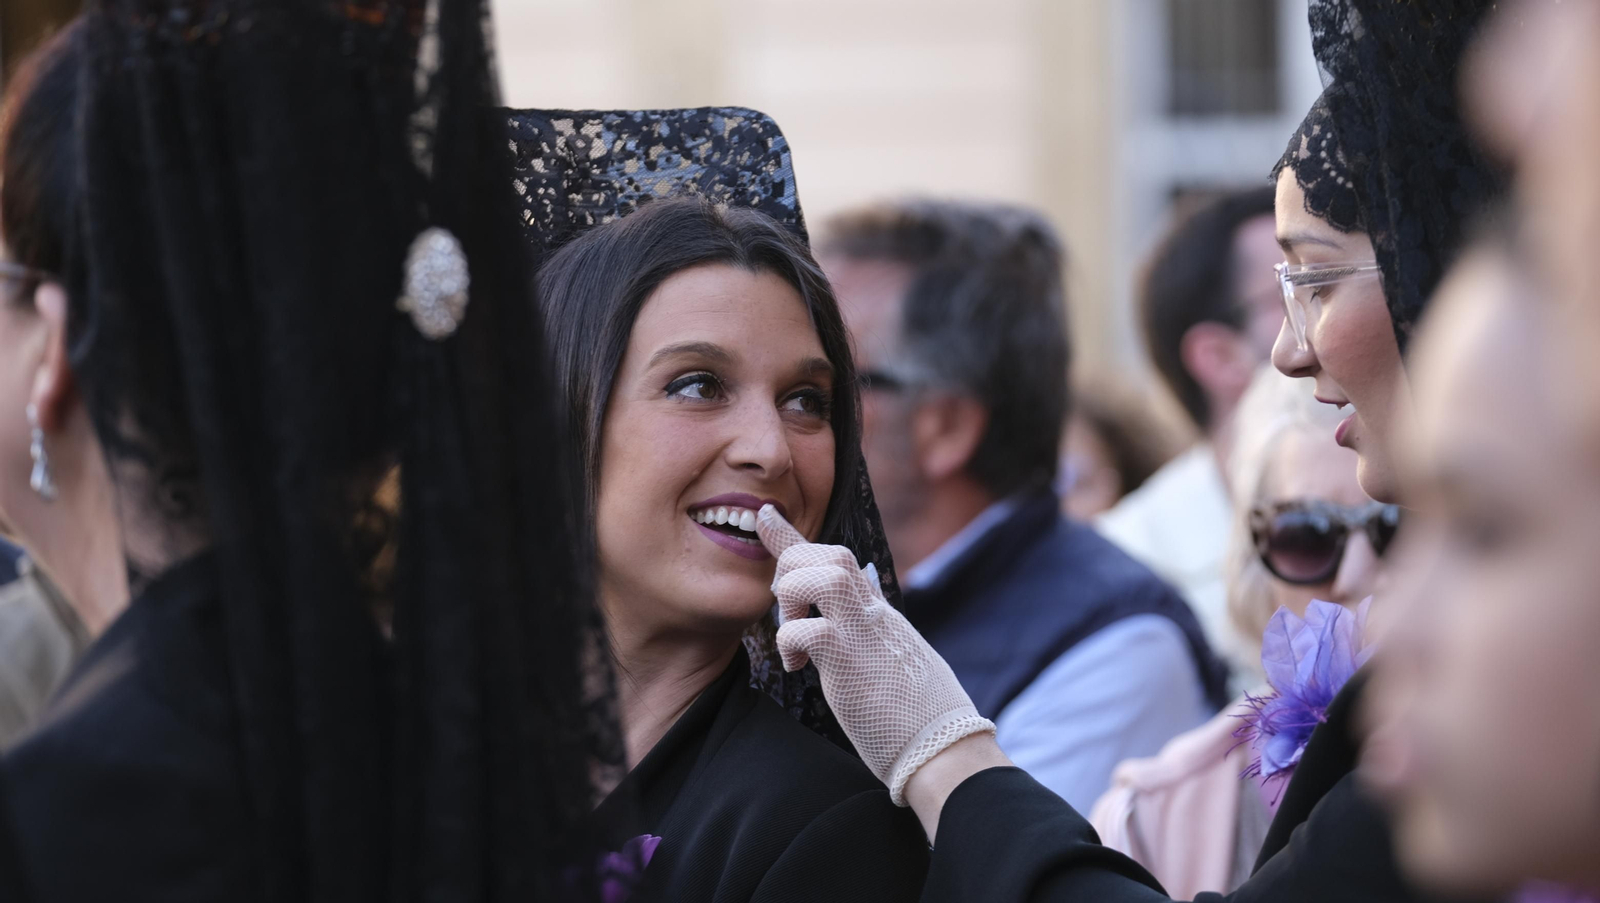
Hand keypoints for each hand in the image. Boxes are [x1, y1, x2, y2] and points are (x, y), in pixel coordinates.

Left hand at [756, 505, 995, 806]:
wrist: (947, 750)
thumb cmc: (922, 720)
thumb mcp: (897, 665)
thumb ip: (873, 639)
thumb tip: (859, 633)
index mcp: (880, 616)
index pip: (838, 562)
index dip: (793, 536)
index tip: (765, 516)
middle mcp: (874, 614)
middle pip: (829, 552)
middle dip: (792, 569)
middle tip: (788, 613)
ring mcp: (864, 632)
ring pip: (818, 574)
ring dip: (792, 599)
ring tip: (795, 639)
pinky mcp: (850, 659)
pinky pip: (804, 629)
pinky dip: (789, 644)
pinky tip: (798, 670)